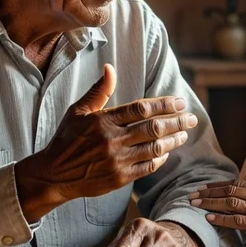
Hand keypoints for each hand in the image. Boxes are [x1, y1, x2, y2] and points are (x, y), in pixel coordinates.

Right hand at [14, 64, 196, 220]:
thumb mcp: (78, 111)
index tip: (179, 102)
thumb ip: (98, 91)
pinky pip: (147, 167)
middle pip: (154, 128)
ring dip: (173, 140)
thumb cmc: (66, 139)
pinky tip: (167, 152)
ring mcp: (117, 160)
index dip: (164, 104)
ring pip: (154, 148)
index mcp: (104, 120)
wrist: (53, 174)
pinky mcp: (119, 178)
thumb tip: (110, 68)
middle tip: (192, 118)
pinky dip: (160, 159)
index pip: (141, 108)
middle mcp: (112, 139)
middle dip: (177, 121)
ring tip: (184, 134)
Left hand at [191, 180, 245, 246]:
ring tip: (196, 204)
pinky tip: (209, 218)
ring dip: (210, 202)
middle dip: (209, 191)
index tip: (205, 186)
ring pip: (230, 202)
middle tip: (193, 194)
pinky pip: (237, 220)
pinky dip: (221, 218)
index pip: (237, 183)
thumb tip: (245, 202)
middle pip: (230, 189)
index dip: (219, 184)